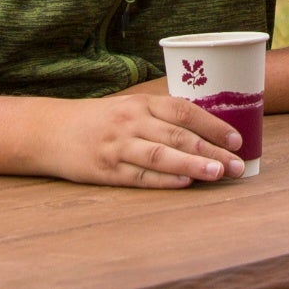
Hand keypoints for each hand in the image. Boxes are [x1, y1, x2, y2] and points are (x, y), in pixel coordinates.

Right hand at [42, 92, 246, 187]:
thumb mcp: (129, 108)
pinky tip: (185, 184)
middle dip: (212, 150)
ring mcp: (118, 146)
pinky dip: (164, 180)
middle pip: (178, 135)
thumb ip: (162, 117)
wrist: (50, 131)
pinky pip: (140, 176)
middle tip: (238, 164)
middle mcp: (131, 122)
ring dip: (193, 164)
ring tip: (218, 173)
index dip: (213, 124)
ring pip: (161, 155)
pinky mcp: (106, 170)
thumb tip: (207, 132)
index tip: (237, 140)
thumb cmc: (99, 120)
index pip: (183, 110)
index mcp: (141, 104)